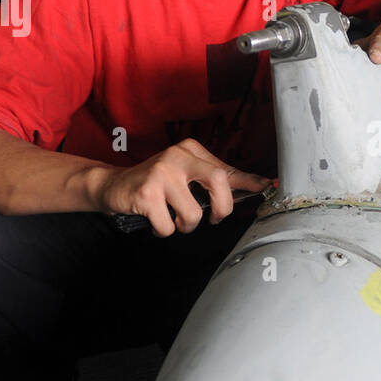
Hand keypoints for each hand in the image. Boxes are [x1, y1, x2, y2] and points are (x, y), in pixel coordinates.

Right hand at [91, 138, 271, 236]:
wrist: (113, 185)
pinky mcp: (145, 193)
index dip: (248, 181)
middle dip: (222, 208)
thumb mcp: (186, 175)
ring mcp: (161, 173)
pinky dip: (164, 230)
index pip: (225, 168)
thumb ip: (215, 180)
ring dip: (185, 225)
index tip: (266, 187)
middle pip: (217, 181)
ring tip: (173, 218)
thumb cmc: (156, 184)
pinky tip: (155, 220)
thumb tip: (256, 185)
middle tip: (214, 219)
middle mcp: (177, 156)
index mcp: (191, 150)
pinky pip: (168, 225)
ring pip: (192, 213)